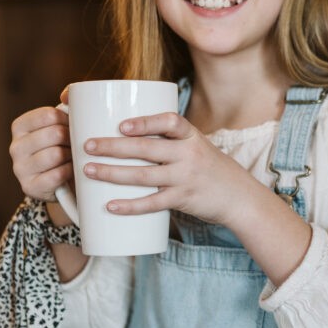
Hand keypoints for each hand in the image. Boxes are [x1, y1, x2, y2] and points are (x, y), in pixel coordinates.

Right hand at [9, 89, 72, 201]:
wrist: (61, 183)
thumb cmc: (63, 146)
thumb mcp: (62, 125)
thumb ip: (67, 104)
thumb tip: (67, 94)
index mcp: (20, 126)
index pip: (48, 115)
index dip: (68, 119)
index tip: (75, 126)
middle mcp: (15, 147)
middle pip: (54, 134)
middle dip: (72, 139)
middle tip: (79, 144)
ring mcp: (20, 169)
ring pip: (56, 154)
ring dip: (72, 156)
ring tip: (76, 157)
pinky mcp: (29, 187)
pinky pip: (57, 175)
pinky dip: (70, 172)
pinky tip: (73, 171)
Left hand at [80, 112, 265, 226]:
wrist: (240, 197)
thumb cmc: (210, 169)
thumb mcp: (197, 146)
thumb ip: (169, 141)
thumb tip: (126, 134)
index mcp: (191, 136)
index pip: (169, 122)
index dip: (144, 122)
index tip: (121, 124)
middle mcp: (188, 154)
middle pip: (147, 148)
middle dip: (113, 146)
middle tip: (87, 145)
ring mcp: (185, 178)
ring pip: (143, 175)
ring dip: (112, 173)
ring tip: (87, 170)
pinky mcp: (183, 200)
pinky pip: (152, 203)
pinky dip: (129, 205)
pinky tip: (110, 205)